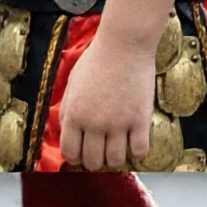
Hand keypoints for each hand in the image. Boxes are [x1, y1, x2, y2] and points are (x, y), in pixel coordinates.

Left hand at [58, 31, 155, 170]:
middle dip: (95, 161)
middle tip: (101, 153)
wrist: (124, 44)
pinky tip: (135, 143)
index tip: (82, 154)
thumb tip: (66, 132)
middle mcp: (94, 123)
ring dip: (115, 159)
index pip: (70, 152)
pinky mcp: (140, 120)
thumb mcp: (72, 83)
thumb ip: (67, 109)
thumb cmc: (97, 60)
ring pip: (116, 161)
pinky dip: (137, 153)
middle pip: (93, 161)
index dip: (75, 157)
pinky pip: (139, 151)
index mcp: (74, 115)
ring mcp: (118, 123)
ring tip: (118, 148)